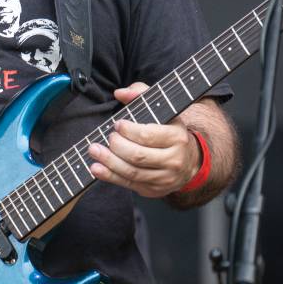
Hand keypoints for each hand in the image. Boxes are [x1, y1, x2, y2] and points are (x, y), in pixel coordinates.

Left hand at [87, 82, 200, 197]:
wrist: (188, 162)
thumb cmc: (170, 132)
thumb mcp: (163, 110)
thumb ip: (142, 94)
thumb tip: (120, 93)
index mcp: (177, 138)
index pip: (148, 136)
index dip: (128, 130)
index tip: (117, 125)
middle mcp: (173, 160)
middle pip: (138, 156)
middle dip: (116, 146)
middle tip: (108, 137)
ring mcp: (164, 178)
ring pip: (132, 172)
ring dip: (108, 162)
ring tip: (94, 150)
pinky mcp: (153, 190)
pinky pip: (129, 184)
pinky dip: (110, 176)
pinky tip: (97, 168)